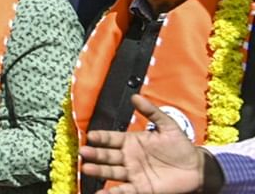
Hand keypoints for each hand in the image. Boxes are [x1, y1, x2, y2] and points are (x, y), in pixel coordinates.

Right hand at [80, 94, 206, 193]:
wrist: (197, 169)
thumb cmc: (181, 146)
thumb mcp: (168, 125)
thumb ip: (151, 112)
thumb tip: (135, 96)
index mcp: (131, 142)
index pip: (111, 138)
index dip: (101, 137)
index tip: (90, 136)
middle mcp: (128, 157)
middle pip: (107, 155)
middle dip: (94, 154)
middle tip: (83, 152)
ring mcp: (133, 173)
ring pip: (111, 172)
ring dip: (98, 171)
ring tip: (86, 169)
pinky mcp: (141, 188)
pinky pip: (124, 190)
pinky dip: (112, 193)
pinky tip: (100, 193)